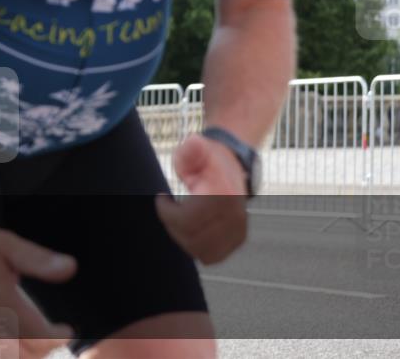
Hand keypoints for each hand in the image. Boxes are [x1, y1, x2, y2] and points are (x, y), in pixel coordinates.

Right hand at [0, 222, 75, 358]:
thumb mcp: (6, 244)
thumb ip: (39, 260)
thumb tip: (70, 268)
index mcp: (1, 298)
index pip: (40, 336)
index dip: (58, 337)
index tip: (64, 330)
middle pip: (24, 354)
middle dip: (41, 350)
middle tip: (47, 339)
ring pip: (3, 356)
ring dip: (20, 352)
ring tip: (27, 342)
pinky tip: (2, 340)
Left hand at [156, 133, 248, 264]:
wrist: (233, 165)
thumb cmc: (209, 160)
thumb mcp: (196, 149)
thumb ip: (191, 150)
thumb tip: (193, 143)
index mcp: (223, 195)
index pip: (186, 220)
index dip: (166, 212)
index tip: (161, 198)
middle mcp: (235, 215)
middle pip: (191, 238)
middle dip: (173, 224)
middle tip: (169, 208)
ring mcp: (238, 230)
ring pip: (200, 251)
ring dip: (183, 237)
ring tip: (180, 218)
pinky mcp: (238, 239)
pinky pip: (212, 255)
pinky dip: (197, 246)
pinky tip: (192, 228)